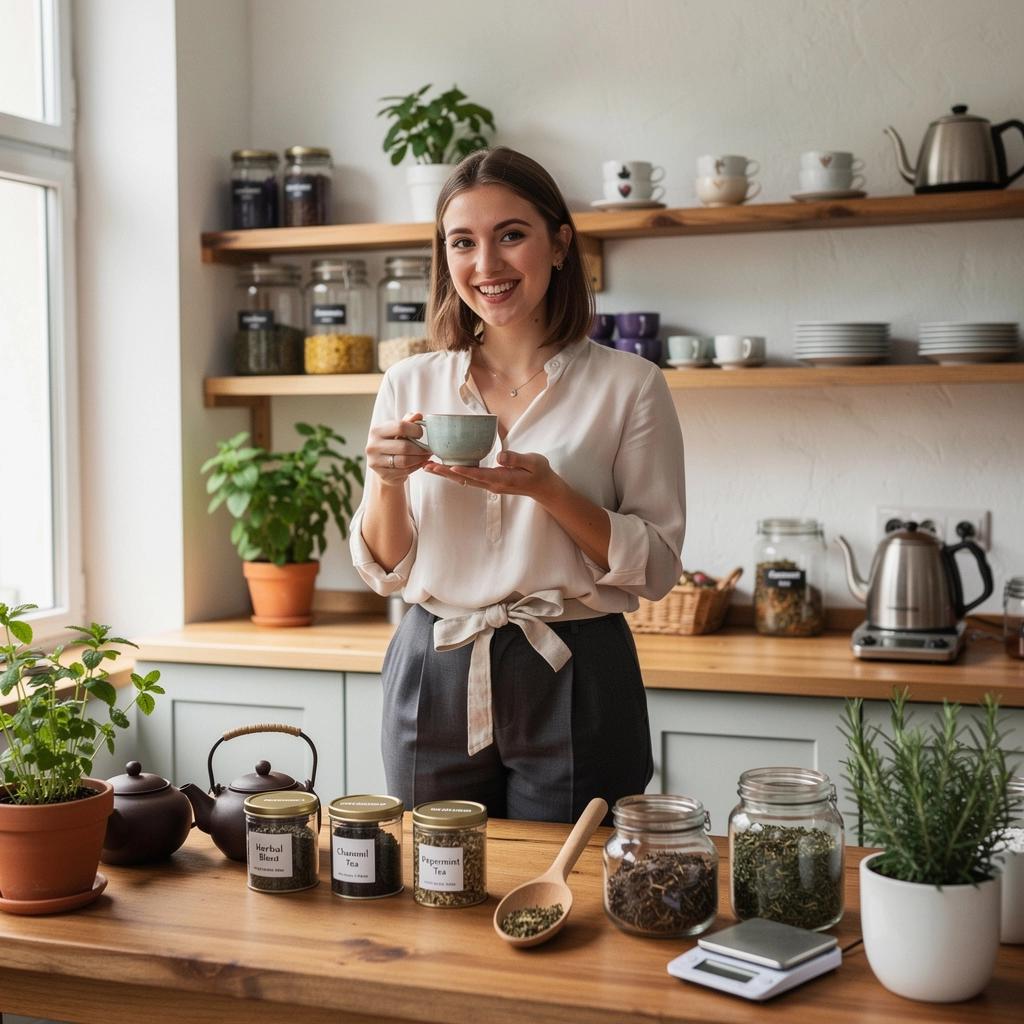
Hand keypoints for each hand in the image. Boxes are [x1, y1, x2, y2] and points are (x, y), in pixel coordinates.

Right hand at [366, 413, 430, 486]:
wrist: (384, 466)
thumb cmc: (393, 444)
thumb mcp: (398, 431)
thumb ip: (408, 422)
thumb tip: (418, 415)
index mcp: (376, 431)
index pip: (400, 427)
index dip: (415, 430)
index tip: (421, 433)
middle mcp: (373, 446)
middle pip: (404, 446)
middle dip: (421, 448)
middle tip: (429, 448)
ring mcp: (376, 462)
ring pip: (405, 461)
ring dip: (420, 458)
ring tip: (426, 455)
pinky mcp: (383, 475)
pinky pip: (405, 471)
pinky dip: (416, 466)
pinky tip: (420, 462)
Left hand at [423, 450, 560, 502]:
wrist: (543, 487)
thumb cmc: (539, 472)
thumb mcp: (533, 462)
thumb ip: (517, 458)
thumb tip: (501, 457)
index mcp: (502, 479)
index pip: (480, 475)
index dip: (465, 471)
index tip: (450, 466)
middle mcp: (492, 484)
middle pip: (465, 479)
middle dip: (446, 473)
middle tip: (428, 466)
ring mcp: (489, 485)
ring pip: (464, 480)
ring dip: (446, 474)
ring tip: (429, 468)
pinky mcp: (488, 483)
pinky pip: (468, 479)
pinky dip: (455, 474)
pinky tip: (445, 469)